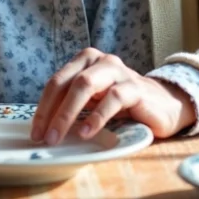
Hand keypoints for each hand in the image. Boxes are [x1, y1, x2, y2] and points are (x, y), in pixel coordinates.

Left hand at [30, 48, 196, 143]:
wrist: (163, 105)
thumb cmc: (123, 104)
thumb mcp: (94, 101)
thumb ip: (72, 104)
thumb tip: (43, 127)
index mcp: (85, 61)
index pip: (56, 83)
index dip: (42, 108)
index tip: (35, 133)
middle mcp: (101, 61)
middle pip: (68, 83)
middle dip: (51, 112)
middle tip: (44, 138)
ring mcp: (119, 72)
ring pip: (86, 85)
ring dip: (68, 113)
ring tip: (58, 137)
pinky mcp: (136, 88)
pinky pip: (113, 98)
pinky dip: (96, 116)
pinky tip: (86, 132)